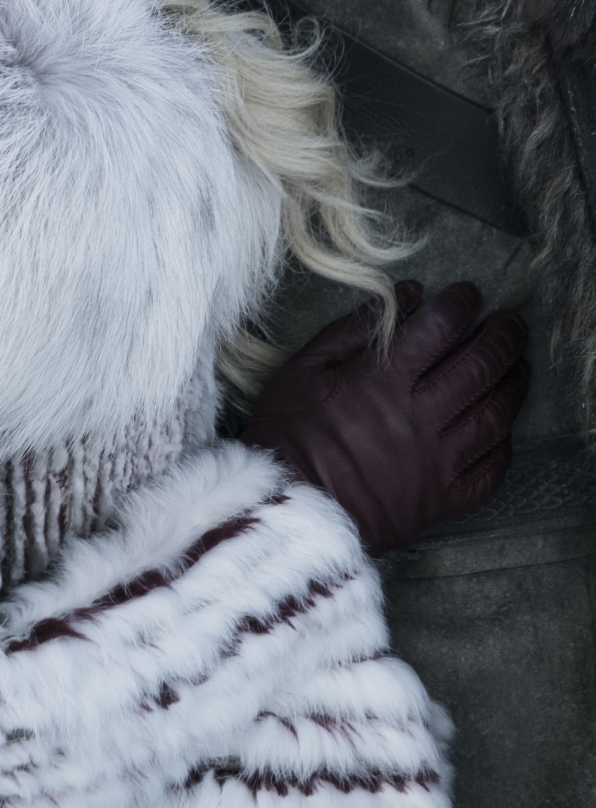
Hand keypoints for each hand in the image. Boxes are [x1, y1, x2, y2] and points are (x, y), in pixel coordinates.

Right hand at [242, 282, 529, 556]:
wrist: (290, 512)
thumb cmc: (288, 435)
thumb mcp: (303, 368)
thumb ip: (353, 329)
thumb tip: (403, 296)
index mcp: (384, 381)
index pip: (440, 328)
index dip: (461, 304)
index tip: (469, 294)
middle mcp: (419, 417)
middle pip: (479, 366)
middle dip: (503, 336)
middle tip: (511, 322)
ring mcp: (436, 461)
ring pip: (494, 415)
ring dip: (513, 384)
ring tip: (519, 365)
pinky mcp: (442, 500)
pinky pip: (490, 470)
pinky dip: (504, 444)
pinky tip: (504, 427)